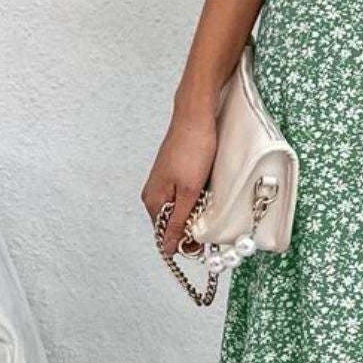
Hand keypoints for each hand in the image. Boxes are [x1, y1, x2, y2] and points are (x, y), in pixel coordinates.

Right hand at [142, 109, 218, 257]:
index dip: (184, 242)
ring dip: (193, 213)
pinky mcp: (174, 174)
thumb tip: (167, 247)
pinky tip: (205, 193)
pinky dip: (195, 199)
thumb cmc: (193, 148)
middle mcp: (154, 193)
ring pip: (178, 209)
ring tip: (207, 204)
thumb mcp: (189, 192)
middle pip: (170, 223)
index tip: (202, 242)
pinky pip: (183, 196)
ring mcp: (163, 182)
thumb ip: (177, 221)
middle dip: (189, 227)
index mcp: (153, 200)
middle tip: (209, 223)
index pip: (164, 236)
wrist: (196, 115)